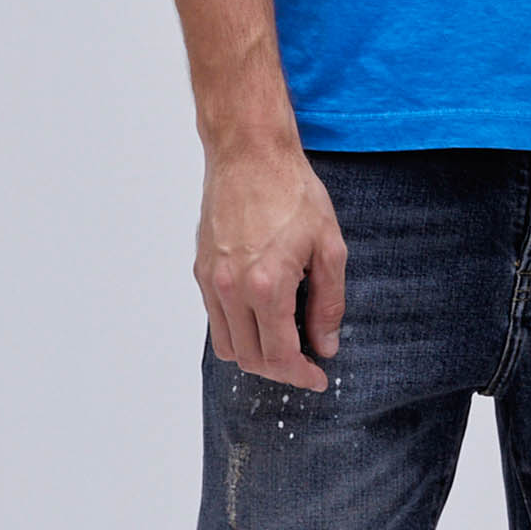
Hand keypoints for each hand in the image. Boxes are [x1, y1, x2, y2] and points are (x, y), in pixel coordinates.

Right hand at [194, 134, 346, 391]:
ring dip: (255, 355)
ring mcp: (212, 281)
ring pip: (228, 345)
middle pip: (251, 359)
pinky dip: (237, 330)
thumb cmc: (292, 190)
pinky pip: (215, 318)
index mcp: (267, 285)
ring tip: (283, 343)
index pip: (280, 356)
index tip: (318, 377)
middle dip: (281, 370)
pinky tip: (261, 316)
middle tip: (305, 363)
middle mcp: (232, 289)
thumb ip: (329, 301)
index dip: (301, 375)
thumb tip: (326, 344)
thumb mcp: (329, 244)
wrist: (250, 152)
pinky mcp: (201, 269)